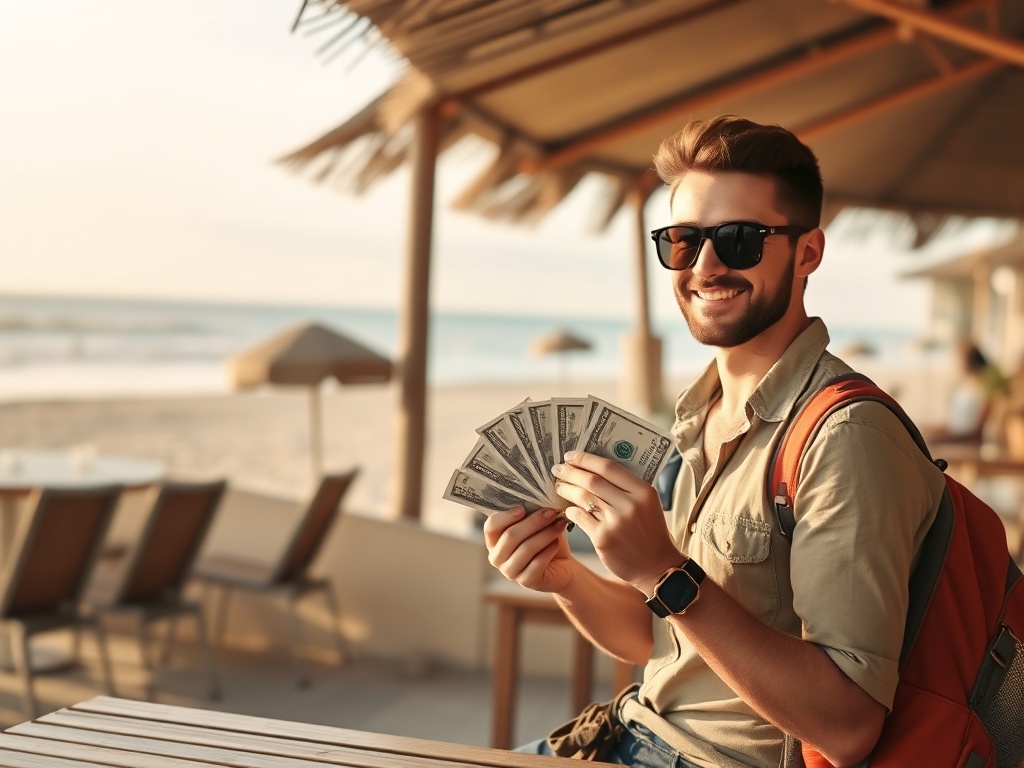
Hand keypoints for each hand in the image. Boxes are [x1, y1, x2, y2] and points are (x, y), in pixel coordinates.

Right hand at [483, 506, 572, 592]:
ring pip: (525, 549)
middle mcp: (497, 556)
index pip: (491, 526)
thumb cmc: (546, 538)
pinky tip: (556, 542)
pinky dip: (548, 551)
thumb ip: (532, 510)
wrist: (563, 565)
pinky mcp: (525, 582)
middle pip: (511, 536)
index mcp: (494, 539)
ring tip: (559, 524)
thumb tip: (539, 493)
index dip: (505, 516)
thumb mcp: (538, 523)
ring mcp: (509, 571)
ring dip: (544, 534)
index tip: (523, 508)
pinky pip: (536, 564)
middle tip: (551, 511)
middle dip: (533, 522)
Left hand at [553, 450, 680, 593]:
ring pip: (582, 497)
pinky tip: (566, 509)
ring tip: (559, 487)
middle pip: (592, 480)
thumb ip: (626, 487)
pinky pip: (579, 517)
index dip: (585, 459)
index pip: (608, 467)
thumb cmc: (649, 532)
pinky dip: (569, 511)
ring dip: (566, 489)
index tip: (570, 456)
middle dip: (570, 472)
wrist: (657, 567)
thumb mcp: (647, 504)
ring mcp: (616, 522)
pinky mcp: (603, 538)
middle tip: (558, 469)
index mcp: (643, 491)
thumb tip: (593, 468)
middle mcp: (630, 504)